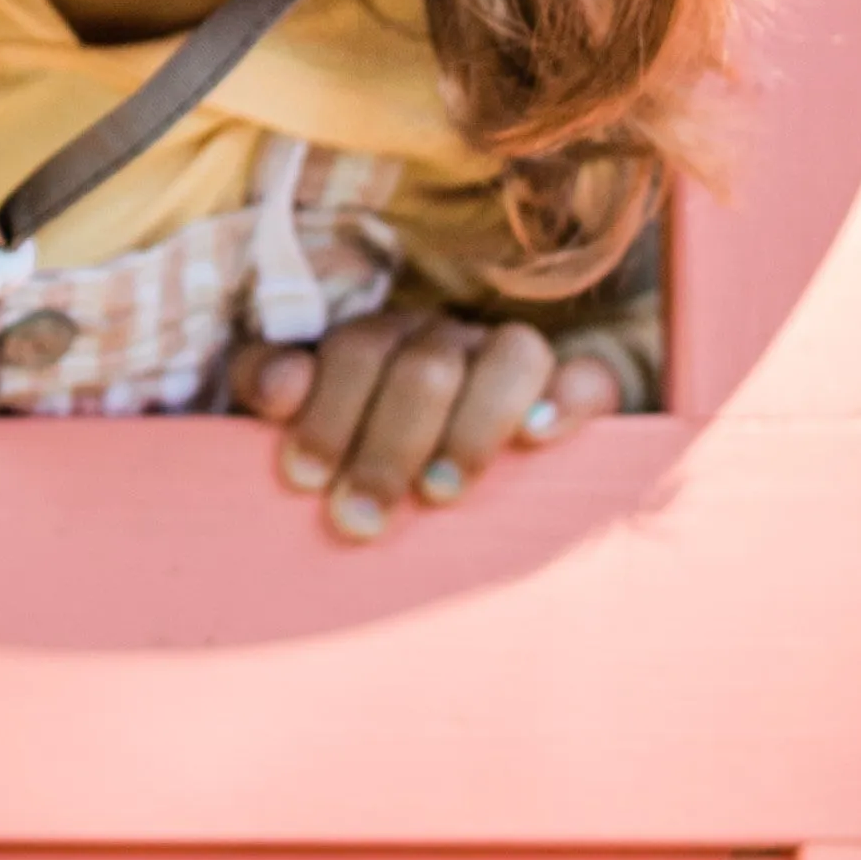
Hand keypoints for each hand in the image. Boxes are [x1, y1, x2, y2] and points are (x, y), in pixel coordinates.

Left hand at [230, 312, 621, 541]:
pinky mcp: (576, 390)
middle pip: (426, 365)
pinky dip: (568, 399)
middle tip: (360, 519)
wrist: (458, 464)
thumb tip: (278, 385)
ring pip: (511, 354)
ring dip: (473, 427)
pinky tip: (538, 438)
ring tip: (439, 494)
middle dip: (388, 446)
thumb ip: (272, 386)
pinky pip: (588, 377)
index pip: (355, 349)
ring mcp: (511, 361)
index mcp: (382, 341)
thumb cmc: (358, 453)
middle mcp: (448, 340)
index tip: (304, 478)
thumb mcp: (306, 421)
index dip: (328, 409)